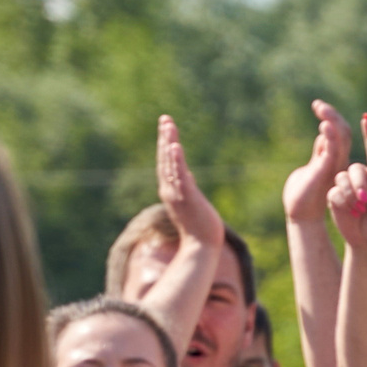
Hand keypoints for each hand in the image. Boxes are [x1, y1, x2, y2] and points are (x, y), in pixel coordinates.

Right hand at [155, 115, 224, 248]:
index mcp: (171, 191)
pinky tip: (175, 146)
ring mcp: (177, 194)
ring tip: (168, 125)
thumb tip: (190, 175)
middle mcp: (170, 191)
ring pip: (170, 164)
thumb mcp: (193, 202)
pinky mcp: (187, 198)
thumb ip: (189, 187)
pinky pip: (180, 176)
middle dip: (165, 138)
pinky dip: (176, 161)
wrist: (201, 247)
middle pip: (165, 160)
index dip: (165, 146)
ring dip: (168, 143)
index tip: (167, 128)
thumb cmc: (199, 228)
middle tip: (165, 119)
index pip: (166, 164)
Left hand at [282, 100, 351, 224]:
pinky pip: (332, 151)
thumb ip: (320, 153)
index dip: (331, 116)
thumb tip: (322, 137)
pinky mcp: (326, 172)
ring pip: (341, 137)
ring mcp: (334, 166)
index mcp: (335, 158)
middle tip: (317, 104)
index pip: (339, 132)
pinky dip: (330, 136)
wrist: (302, 215)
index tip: (318, 105)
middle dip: (332, 114)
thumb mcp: (313, 168)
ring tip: (321, 108)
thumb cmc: (304, 195)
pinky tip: (324, 124)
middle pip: (343, 131)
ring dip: (332, 120)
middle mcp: (338, 161)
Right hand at [325, 113, 366, 250]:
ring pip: (342, 179)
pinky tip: (351, 212)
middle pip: (356, 169)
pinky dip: (342, 202)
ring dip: (350, 193)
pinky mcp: (336, 195)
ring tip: (359, 209)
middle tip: (365, 200)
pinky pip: (334, 192)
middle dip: (359, 183)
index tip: (366, 118)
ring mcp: (347, 185)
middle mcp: (362, 176)